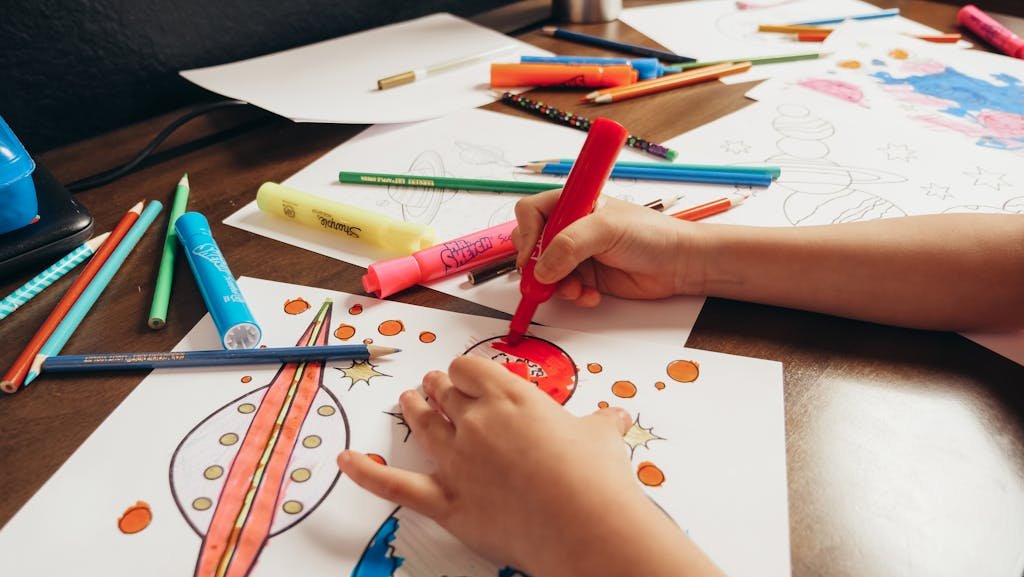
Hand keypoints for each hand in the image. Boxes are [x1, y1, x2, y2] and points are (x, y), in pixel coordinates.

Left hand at [337, 356, 668, 575]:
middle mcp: (477, 421)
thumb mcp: (602, 437)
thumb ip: (601, 422)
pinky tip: (344, 462)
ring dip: (413, 409)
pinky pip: (396, 485)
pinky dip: (366, 474)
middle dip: (440, 386)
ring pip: (422, 424)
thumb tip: (616, 416)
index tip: (470, 378)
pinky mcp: (448, 501)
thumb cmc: (596, 478)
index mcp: (511, 396)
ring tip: (408, 401)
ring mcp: (458, 461)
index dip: (466, 372)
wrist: (587, 525)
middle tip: (438, 387)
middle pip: (444, 391)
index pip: (470, 367)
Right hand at [513, 190, 702, 306]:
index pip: (531, 212)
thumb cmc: (652, 234)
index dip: (526, 233)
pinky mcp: (586, 277)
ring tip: (577, 289)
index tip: (532, 255)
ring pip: (545, 272)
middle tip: (546, 280)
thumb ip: (570, 245)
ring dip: (556, 285)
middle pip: (532, 245)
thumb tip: (542, 268)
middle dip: (537, 265)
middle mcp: (572, 227)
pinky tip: (591, 295)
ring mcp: (577, 254)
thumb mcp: (607, 230)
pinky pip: (563, 290)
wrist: (679, 264)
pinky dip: (572, 296)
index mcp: (574, 203)